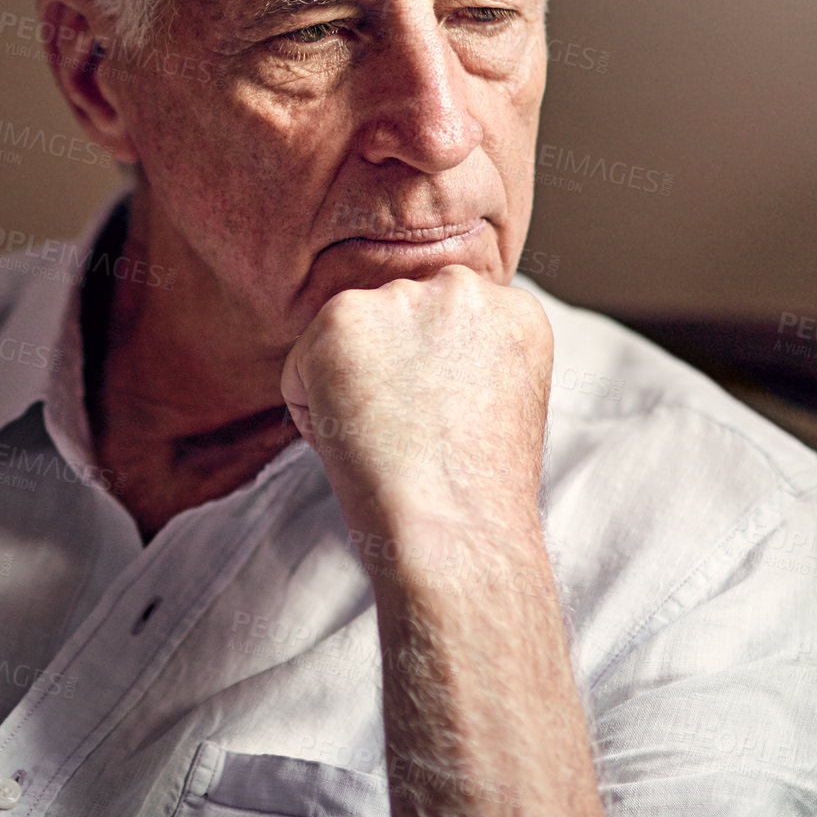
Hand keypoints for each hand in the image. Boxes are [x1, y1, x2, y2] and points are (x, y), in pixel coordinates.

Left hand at [279, 264, 553, 532]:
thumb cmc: (479, 496)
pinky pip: (302, 369)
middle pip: (397, 325)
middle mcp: (462, 288)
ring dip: (352, 390)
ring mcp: (401, 298)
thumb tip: (414, 360)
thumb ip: (471, 360)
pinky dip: (313, 412)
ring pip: (348, 343)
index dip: (434, 383)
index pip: (448, 327)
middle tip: (410, 436)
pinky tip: (355, 441)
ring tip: (388, 440)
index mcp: (515, 311)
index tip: (443, 424)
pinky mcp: (342, 318)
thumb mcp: (505, 406)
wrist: (453, 529)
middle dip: (390, 374)